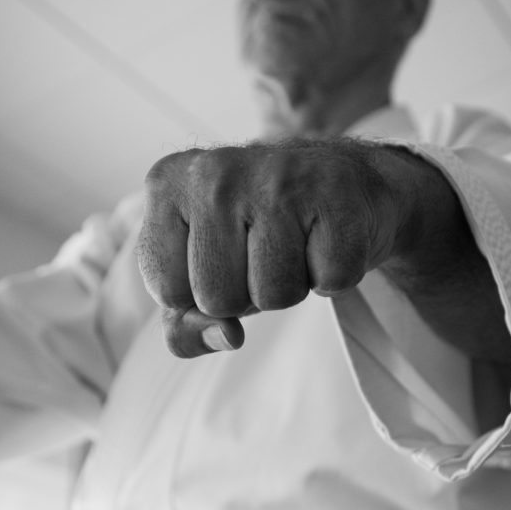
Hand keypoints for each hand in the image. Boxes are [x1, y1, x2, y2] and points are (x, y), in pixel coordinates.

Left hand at [137, 139, 406, 356]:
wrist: (344, 183)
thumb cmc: (259, 234)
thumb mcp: (199, 278)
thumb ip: (184, 326)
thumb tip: (227, 336)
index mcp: (166, 184)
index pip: (168, 291)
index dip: (199, 293)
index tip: (222, 258)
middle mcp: (213, 172)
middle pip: (217, 298)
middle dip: (246, 294)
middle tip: (264, 253)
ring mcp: (275, 177)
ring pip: (273, 295)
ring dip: (291, 287)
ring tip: (295, 245)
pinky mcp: (334, 191)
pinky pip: (328, 281)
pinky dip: (333, 274)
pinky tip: (325, 237)